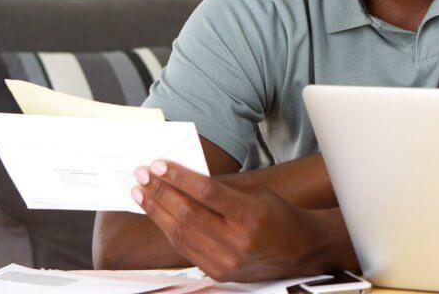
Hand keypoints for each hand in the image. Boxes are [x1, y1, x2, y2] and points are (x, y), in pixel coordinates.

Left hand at [132, 160, 335, 281]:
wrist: (297, 249)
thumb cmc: (276, 214)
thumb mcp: (256, 192)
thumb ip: (221, 186)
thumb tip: (181, 176)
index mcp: (250, 214)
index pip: (207, 193)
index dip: (179, 178)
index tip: (157, 165)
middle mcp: (237, 240)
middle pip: (188, 214)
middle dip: (160, 192)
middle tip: (141, 175)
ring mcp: (226, 260)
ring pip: (180, 234)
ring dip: (156, 211)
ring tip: (141, 193)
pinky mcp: (218, 273)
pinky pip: (185, 249)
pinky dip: (168, 230)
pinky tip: (158, 214)